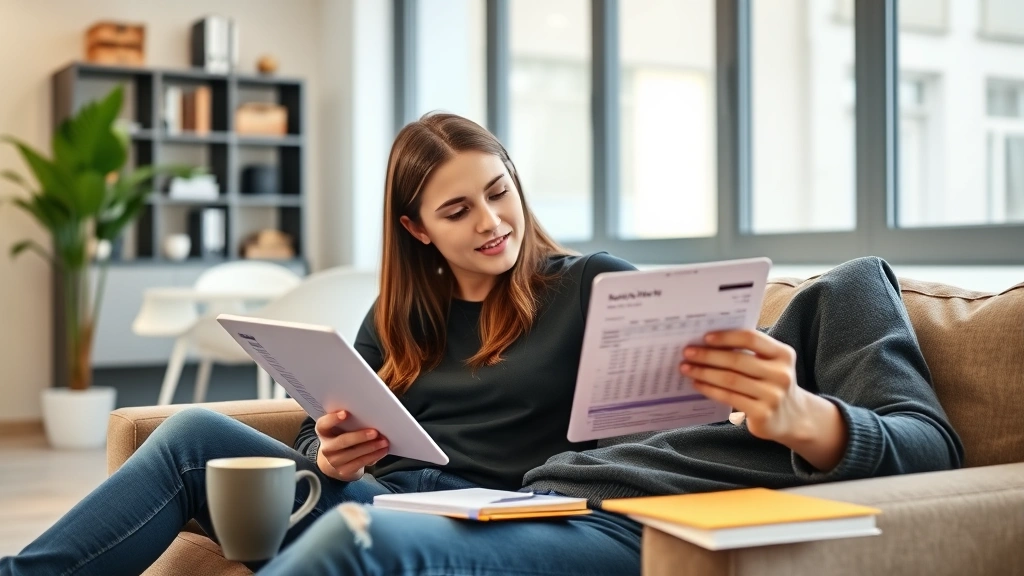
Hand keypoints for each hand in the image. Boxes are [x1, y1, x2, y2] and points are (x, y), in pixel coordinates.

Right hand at [315, 411, 388, 481]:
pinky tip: (381, 451)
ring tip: (384, 442)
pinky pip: (360, 462)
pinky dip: (373, 456)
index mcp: (324, 432)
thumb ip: (350, 423)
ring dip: (371, 447)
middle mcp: (326, 447)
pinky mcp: (343, 471)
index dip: (332, 419)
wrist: (337, 463)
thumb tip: (370, 419)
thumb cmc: (343, 440)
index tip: (345, 413)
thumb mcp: (341, 430)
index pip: (323, 424)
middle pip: (342, 441)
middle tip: (375, 432)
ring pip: (354, 453)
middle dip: (360, 436)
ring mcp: (334, 461)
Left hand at [680, 330, 806, 442]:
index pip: (751, 339)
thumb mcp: (770, 364)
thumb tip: (708, 343)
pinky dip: (710, 389)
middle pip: (737, 360)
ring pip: (730, 380)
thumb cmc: (772, 383)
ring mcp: (773, 395)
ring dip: (704, 373)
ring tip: (687, 368)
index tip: (705, 337)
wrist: (793, 417)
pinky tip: (697, 384)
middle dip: (708, 356)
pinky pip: (729, 397)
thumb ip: (749, 352)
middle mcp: (781, 374)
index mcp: (783, 354)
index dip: (726, 337)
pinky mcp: (762, 413)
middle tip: (687, 353)